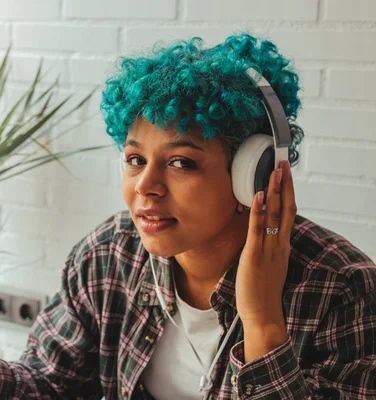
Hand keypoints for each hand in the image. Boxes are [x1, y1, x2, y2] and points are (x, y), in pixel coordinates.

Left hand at [236, 159, 296, 329]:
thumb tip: (261, 232)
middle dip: (285, 184)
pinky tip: (260, 196)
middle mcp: (279, 244)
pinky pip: (259, 230)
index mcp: (282, 246)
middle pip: (287, 208)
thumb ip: (266, 247)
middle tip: (283, 162)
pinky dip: (260, 211)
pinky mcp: (255, 255)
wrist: (262, 314)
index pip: (289, 213)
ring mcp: (269, 249)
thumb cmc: (261, 291)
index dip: (288, 192)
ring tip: (274, 170)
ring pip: (276, 215)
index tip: (286, 174)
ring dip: (275, 190)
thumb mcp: (268, 264)